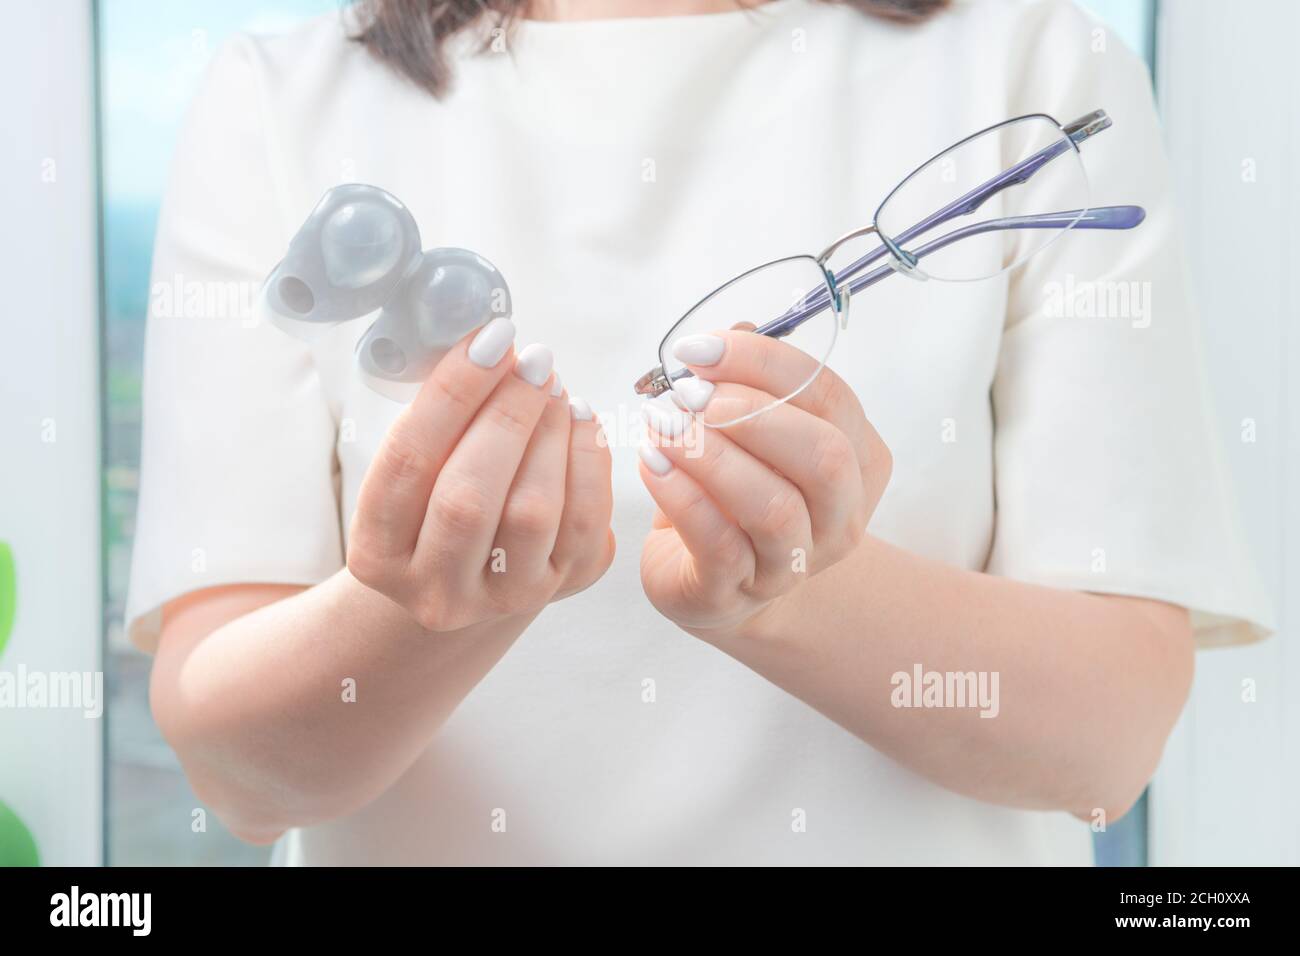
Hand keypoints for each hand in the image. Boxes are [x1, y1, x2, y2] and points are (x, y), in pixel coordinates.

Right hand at [347, 317, 614, 631]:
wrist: (468, 576)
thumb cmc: (435, 501)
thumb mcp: (416, 469)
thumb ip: (437, 420)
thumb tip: (488, 345)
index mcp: (377, 553)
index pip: (408, 463)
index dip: (451, 394)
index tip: (488, 339)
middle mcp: (434, 590)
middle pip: (468, 497)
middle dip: (505, 415)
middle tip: (532, 360)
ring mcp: (498, 599)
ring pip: (530, 513)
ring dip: (549, 434)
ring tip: (554, 386)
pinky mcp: (557, 589)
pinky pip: (585, 524)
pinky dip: (588, 461)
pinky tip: (582, 419)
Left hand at [637, 330, 889, 635]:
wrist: (720, 586)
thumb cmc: (735, 497)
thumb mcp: (747, 433)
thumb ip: (748, 381)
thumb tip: (738, 328)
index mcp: (858, 459)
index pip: (829, 396)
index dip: (765, 363)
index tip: (699, 350)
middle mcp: (841, 514)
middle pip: (825, 457)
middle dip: (751, 413)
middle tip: (689, 393)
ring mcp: (795, 561)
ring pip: (773, 506)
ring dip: (711, 456)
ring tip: (662, 425)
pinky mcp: (739, 590)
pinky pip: (719, 543)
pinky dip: (681, 497)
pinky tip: (652, 463)